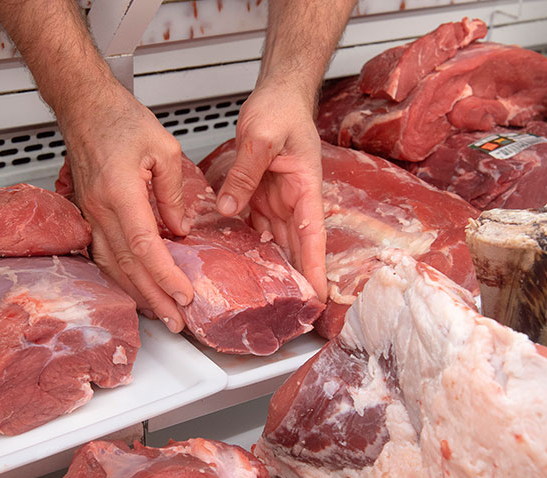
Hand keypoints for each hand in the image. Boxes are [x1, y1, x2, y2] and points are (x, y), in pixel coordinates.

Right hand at [60, 84, 193, 332]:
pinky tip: (134, 288)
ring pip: (112, 265)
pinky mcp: (88, 213)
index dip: (165, 276)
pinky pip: (102, 254)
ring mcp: (90, 214)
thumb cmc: (121, 120)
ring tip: (159, 313)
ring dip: (136, 293)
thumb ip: (173, 194)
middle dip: (154, 297)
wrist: (85, 107)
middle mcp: (100, 209)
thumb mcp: (164, 150)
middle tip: (176, 321)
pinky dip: (119, 276)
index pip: (145, 247)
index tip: (184, 295)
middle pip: (128, 266)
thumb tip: (179, 229)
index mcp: (121, 192)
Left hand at [217, 81, 327, 301]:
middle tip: (292, 313)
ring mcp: (278, 200)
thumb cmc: (281, 109)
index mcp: (306, 188)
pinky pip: (258, 226)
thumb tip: (228, 206)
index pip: (313, 237)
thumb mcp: (261, 137)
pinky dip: (252, 246)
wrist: (278, 94)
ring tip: (266, 300)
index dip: (315, 269)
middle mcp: (295, 200)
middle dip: (297, 280)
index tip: (318, 298)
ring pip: (278, 242)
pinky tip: (242, 265)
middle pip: (297, 247)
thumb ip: (245, 173)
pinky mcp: (261, 195)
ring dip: (275, 268)